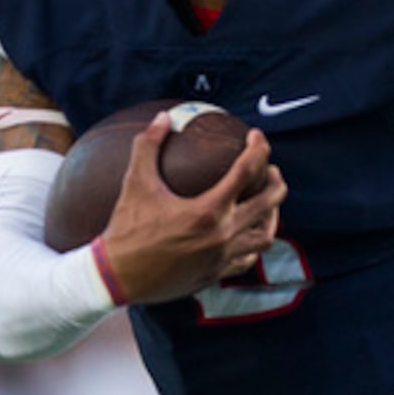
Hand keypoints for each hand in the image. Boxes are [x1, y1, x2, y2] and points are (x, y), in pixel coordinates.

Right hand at [97, 120, 285, 304]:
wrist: (118, 277)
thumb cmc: (125, 229)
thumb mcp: (135, 183)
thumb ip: (149, 145)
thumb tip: (164, 117)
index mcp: (207, 211)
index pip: (247, 171)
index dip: (258, 149)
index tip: (255, 136)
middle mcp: (222, 235)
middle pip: (269, 203)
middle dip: (275, 180)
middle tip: (269, 170)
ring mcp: (222, 258)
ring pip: (266, 235)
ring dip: (272, 215)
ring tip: (266, 202)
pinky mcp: (216, 274)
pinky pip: (248, 259)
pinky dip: (254, 244)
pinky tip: (247, 233)